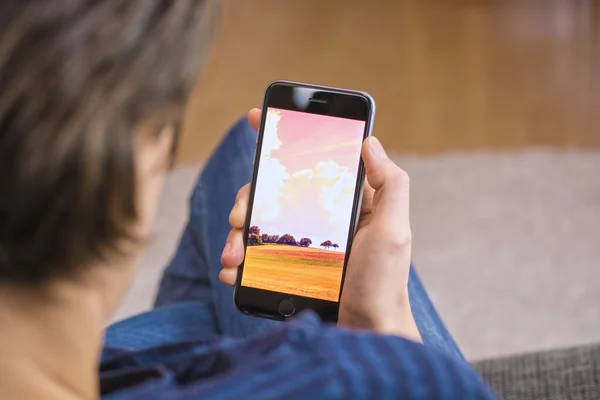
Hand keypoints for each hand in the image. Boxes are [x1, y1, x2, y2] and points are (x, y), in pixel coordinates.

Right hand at [221, 109, 419, 340]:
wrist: (365, 332)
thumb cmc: (383, 284)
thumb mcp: (394, 231)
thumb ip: (390, 185)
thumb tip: (369, 141)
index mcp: (344, 202)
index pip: (313, 161)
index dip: (284, 138)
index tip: (257, 119)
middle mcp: (319, 218)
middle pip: (273, 192)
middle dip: (248, 197)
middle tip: (239, 215)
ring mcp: (300, 244)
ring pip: (257, 224)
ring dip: (235, 235)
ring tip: (232, 257)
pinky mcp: (286, 268)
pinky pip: (255, 255)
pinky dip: (238, 260)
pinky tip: (232, 271)